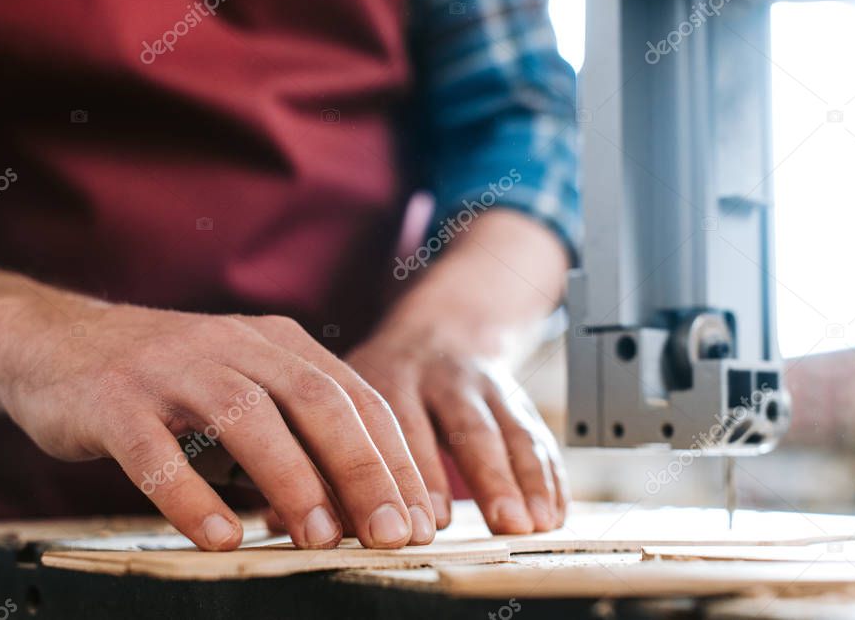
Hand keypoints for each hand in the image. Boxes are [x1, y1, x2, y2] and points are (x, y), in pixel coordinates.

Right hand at [0, 299, 434, 550]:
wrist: (56, 342)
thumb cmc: (168, 382)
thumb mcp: (242, 390)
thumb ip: (294, 435)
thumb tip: (356, 508)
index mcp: (275, 342)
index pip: (354, 395)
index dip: (394, 457)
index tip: (422, 518)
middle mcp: (232, 344)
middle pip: (314, 399)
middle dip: (361, 468)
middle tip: (392, 534)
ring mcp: (171, 368)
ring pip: (245, 416)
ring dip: (290, 480)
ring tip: (320, 539)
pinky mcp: (114, 399)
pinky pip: (156, 450)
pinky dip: (189, 495)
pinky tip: (218, 537)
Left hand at [346, 317, 569, 533]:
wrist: (437, 328)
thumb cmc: (378, 382)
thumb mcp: (347, 394)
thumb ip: (327, 451)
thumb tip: (299, 521)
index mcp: (391, 376)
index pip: (405, 427)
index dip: (419, 476)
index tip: (427, 525)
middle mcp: (441, 377)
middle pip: (469, 427)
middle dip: (488, 478)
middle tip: (503, 525)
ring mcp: (485, 385)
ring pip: (510, 430)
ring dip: (527, 479)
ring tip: (535, 525)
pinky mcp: (515, 397)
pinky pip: (536, 434)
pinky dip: (549, 475)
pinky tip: (555, 513)